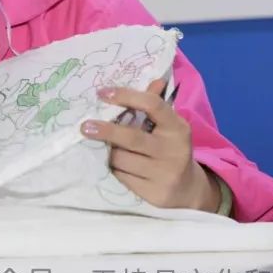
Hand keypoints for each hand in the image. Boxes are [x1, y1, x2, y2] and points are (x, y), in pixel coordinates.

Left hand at [81, 79, 219, 210]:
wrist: (189, 192)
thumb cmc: (170, 150)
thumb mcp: (168, 128)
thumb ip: (155, 105)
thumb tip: (154, 79)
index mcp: (177, 128)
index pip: (152, 105)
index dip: (126, 96)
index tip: (101, 93)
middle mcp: (174, 150)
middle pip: (131, 137)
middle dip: (105, 130)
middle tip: (84, 126)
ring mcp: (165, 174)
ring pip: (121, 159)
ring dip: (110, 153)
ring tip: (111, 151)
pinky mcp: (154, 194)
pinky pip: (121, 177)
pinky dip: (115, 170)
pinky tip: (120, 167)